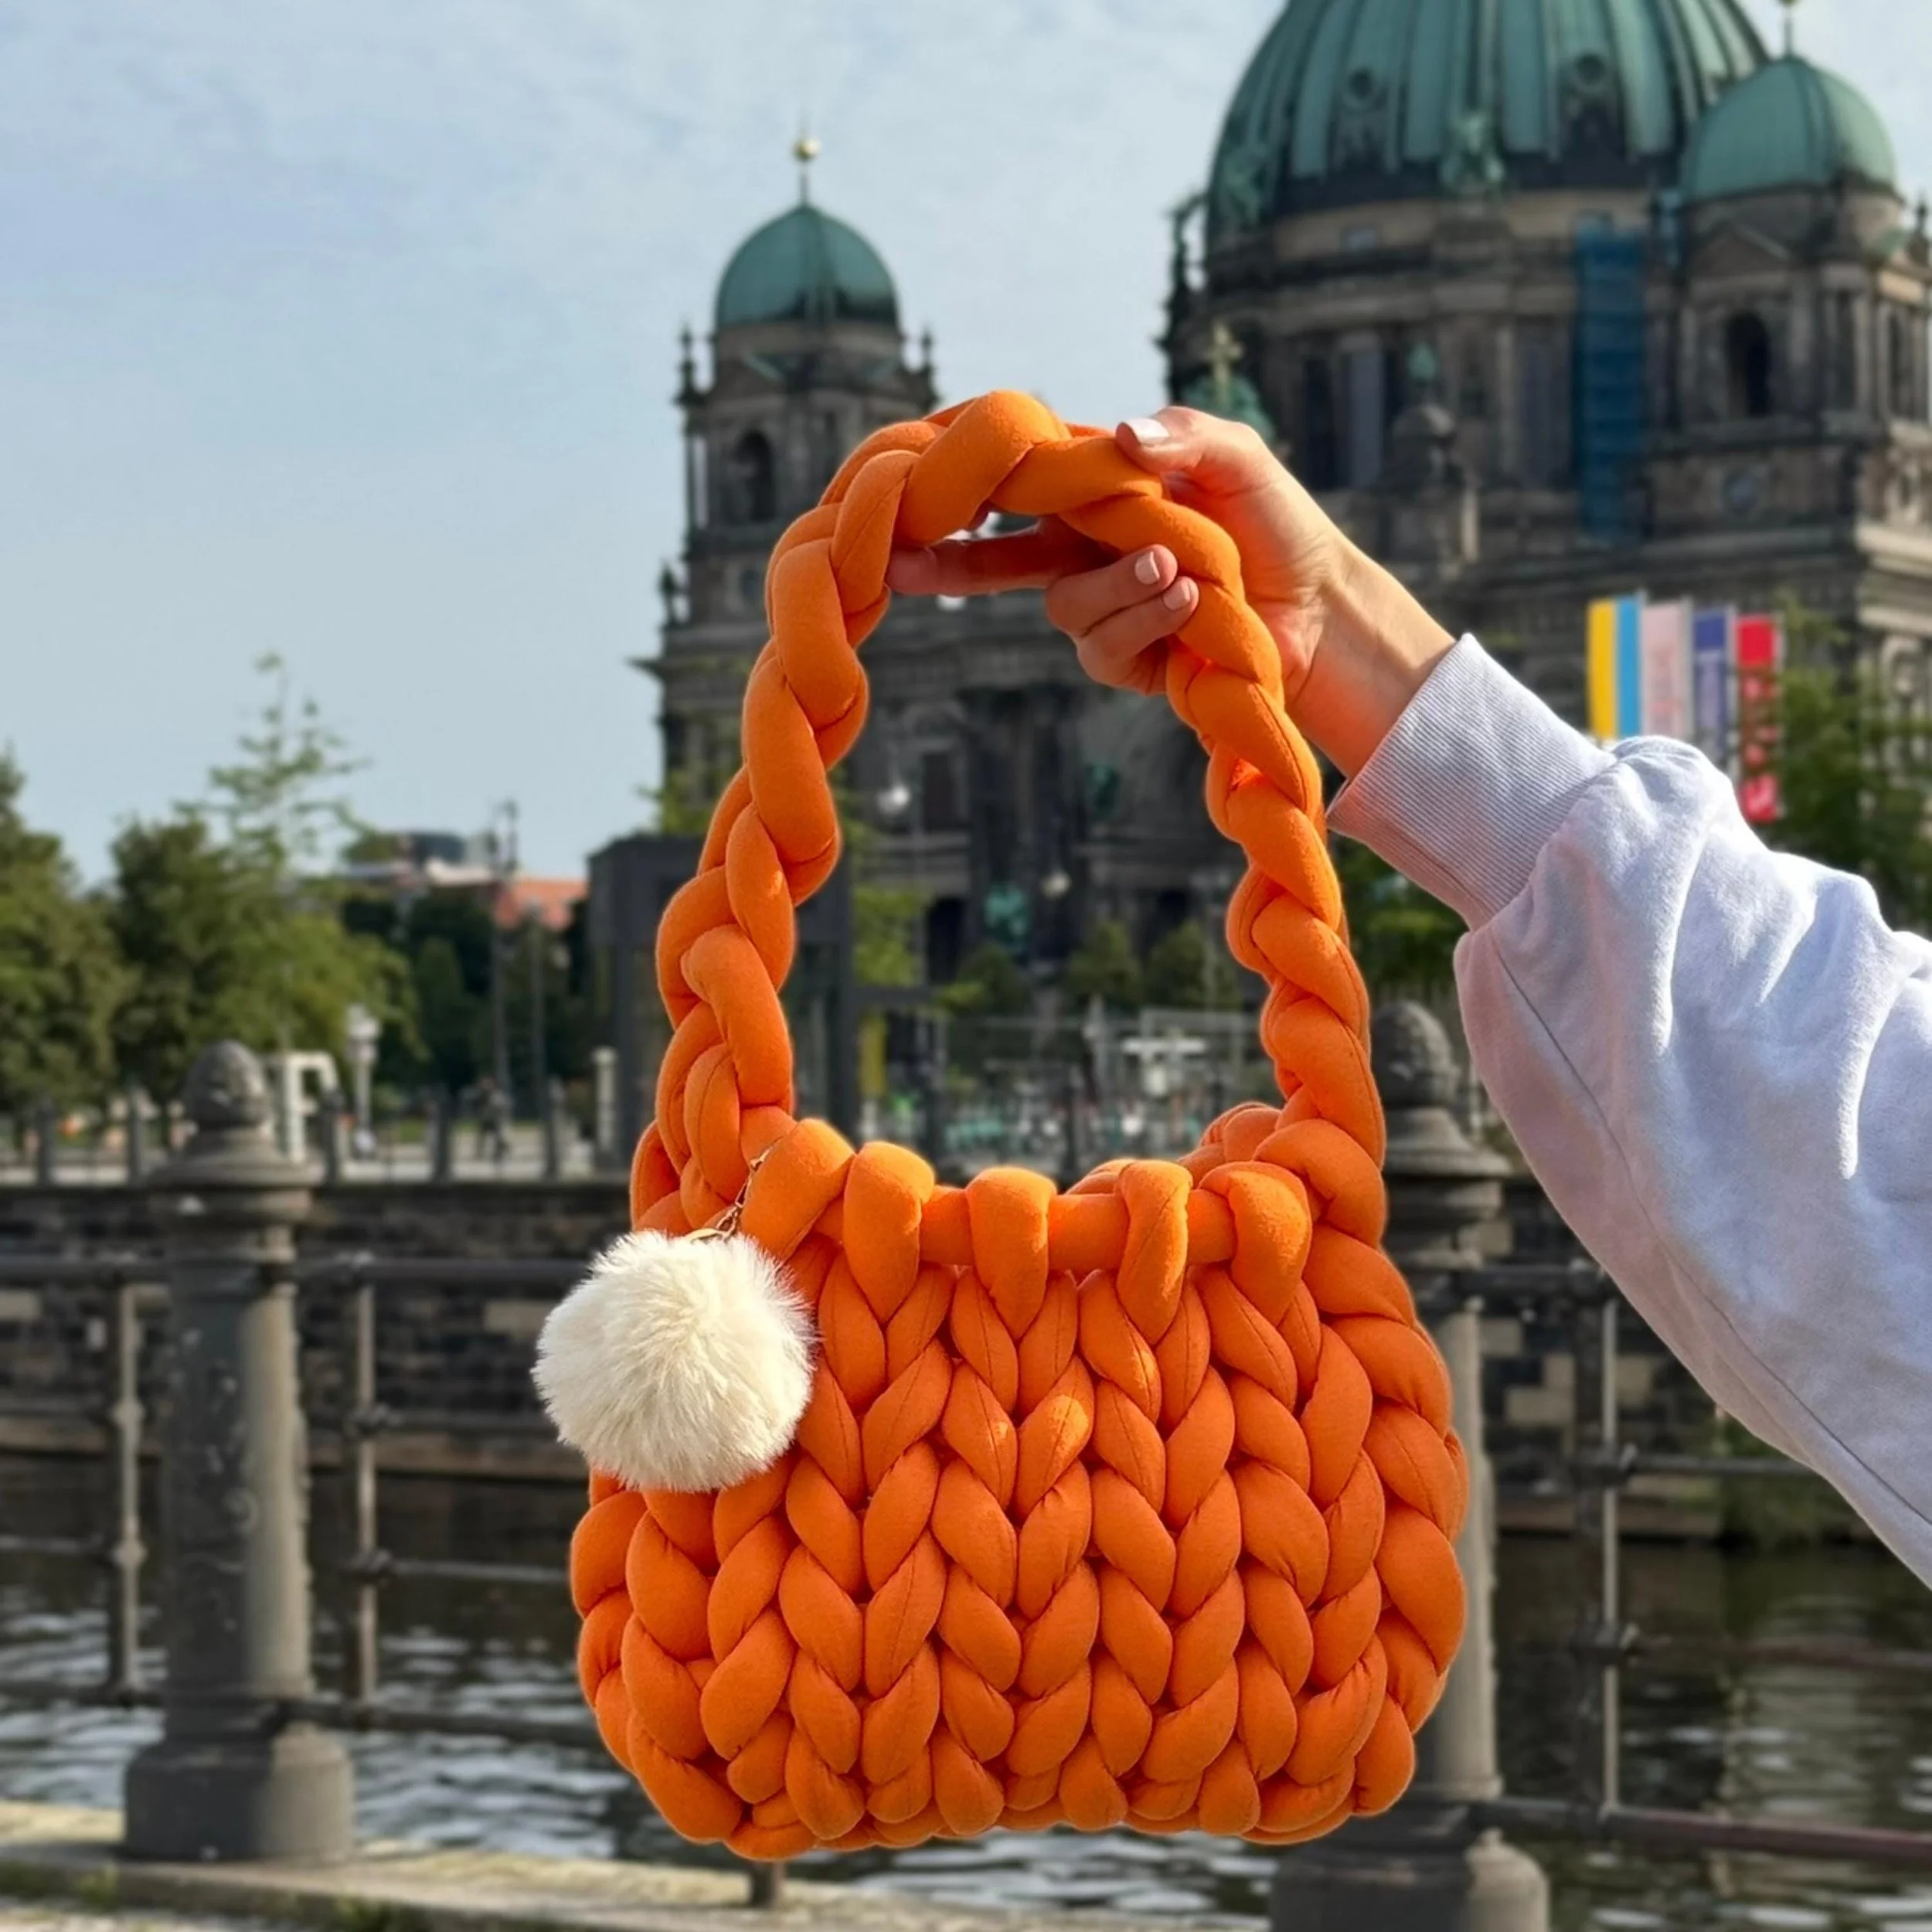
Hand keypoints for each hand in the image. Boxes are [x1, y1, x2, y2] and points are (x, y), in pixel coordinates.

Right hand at [886, 408, 1454, 776]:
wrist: (1320, 607)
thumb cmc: (1277, 524)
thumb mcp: (1235, 456)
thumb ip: (1182, 434)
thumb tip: (1122, 435)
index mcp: (1100, 495)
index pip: (1019, 484)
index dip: (965, 485)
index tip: (915, 483)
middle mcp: (1088, 551)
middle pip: (995, 558)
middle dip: (947, 562)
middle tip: (900, 562)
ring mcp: (1103, 607)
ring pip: (1061, 603)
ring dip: (1118, 584)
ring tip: (1178, 568)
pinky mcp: (1125, 658)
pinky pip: (1099, 645)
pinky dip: (1142, 618)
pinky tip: (1187, 601)